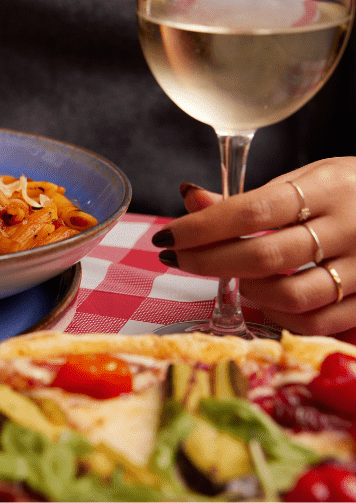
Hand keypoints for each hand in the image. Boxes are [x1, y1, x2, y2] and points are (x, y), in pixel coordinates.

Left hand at [152, 157, 355, 335]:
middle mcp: (352, 226)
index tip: (167, 235)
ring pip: (291, 296)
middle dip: (208, 261)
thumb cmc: (348, 194)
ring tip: (230, 274)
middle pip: (265, 256)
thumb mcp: (306, 181)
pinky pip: (316, 322)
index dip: (202, 227)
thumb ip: (249, 198)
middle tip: (177, 258)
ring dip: (246, 290)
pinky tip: (262, 297)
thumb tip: (189, 198)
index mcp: (330, 186)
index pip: (253, 210)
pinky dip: (278, 315)